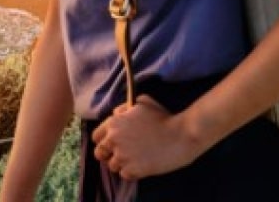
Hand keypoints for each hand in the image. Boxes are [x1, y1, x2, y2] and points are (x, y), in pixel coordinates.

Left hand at [89, 96, 206, 180]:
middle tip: (121, 155)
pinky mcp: (133, 170)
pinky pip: (124, 175)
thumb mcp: (142, 103)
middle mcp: (114, 140)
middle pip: (99, 153)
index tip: (111, 144)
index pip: (96, 137)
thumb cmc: (165, 117)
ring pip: (112, 166)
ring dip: (121, 164)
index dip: (104, 140)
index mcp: (114, 123)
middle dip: (109, 154)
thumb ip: (125, 107)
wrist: (181, 135)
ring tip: (134, 160)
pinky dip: (131, 173)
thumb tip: (117, 112)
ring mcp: (123, 156)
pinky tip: (141, 166)